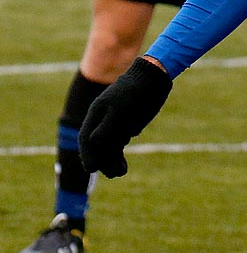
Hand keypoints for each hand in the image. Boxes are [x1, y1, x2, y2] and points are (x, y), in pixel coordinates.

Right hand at [79, 57, 172, 177]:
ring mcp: (114, 121)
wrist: (153, 78)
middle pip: (97, 145)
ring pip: (108, 145)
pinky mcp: (126, 123)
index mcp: (96, 113)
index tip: (91, 169)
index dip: (87, 154)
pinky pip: (118, 142)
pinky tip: (123, 165)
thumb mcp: (121, 111)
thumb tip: (93, 144)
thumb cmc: (136, 93)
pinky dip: (119, 154)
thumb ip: (107, 127)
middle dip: (103, 161)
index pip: (86, 138)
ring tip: (120, 173)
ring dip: (112, 160)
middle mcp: (102, 119)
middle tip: (114, 174)